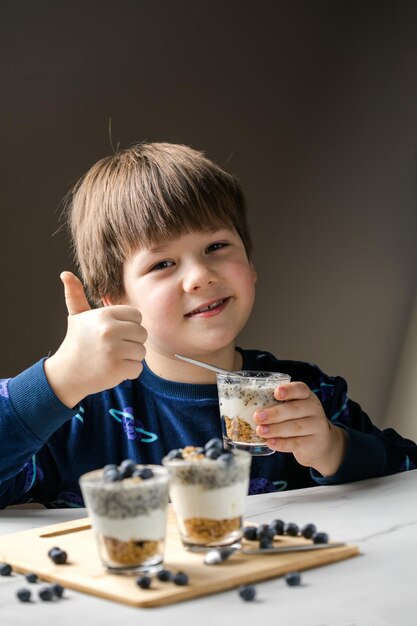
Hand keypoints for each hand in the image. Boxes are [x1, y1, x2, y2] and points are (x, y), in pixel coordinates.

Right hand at [44, 271, 146, 407]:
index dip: (128, 325)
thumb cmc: (76, 342)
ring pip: (141, 351)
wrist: (66, 373)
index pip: (137, 315)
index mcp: (105, 315)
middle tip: (113, 347)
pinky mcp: (117, 369)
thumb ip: (75, 295)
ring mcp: (114, 350)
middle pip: (142, 333)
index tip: (114, 332)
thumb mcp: (76, 316)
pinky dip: (128, 372)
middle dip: (131, 342)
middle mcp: (110, 330)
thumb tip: (65, 274)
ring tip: (112, 357)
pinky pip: (138, 368)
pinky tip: (113, 369)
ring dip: (130, 357)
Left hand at [254, 382, 346, 476]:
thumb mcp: (294, 410)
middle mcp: (314, 409)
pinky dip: (281, 443)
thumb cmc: (300, 422)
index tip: (276, 393)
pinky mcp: (313, 443)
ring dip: (275, 429)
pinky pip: (296, 443)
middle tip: (257, 416)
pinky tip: (270, 442)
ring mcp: (316, 427)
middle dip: (274, 413)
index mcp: (307, 396)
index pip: (300, 389)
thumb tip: (252, 408)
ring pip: (295, 427)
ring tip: (260, 430)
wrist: (321, 444)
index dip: (288, 390)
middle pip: (294, 409)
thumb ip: (279, 406)